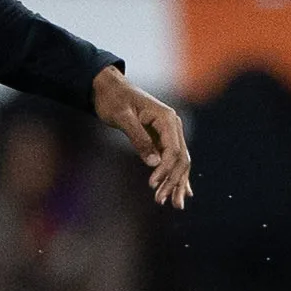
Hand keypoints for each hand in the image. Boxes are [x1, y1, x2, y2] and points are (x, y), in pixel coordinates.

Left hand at [93, 65, 190, 207]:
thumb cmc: (113, 99)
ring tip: (174, 204)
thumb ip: (139, 139)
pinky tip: (183, 191)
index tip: (152, 185)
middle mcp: (173, 125)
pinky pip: (172, 159)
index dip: (165, 170)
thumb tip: (154, 163)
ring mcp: (169, 131)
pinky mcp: (162, 137)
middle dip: (173, 182)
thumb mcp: (122, 117)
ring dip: (176, 183)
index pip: (173, 150)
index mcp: (166, 118)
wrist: (108, 86)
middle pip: (180, 159)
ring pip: (179, 162)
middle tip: (163, 202)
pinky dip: (176, 175)